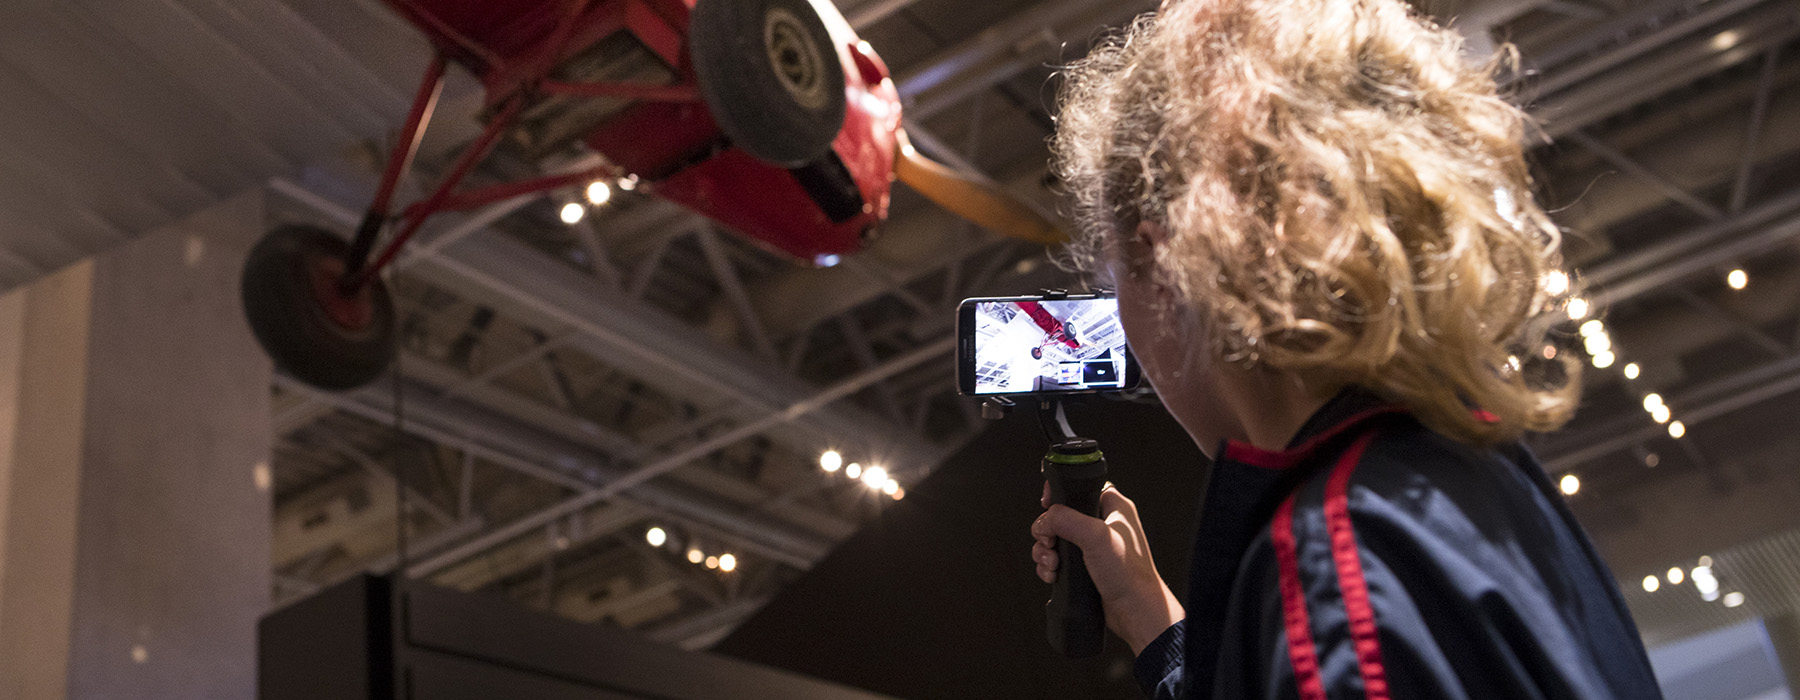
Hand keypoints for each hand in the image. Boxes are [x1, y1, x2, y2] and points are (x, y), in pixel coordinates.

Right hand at [1031, 483, 1184, 654]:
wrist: (1134, 611)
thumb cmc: (1128, 574)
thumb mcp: (1096, 537)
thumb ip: (1066, 519)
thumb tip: (1045, 520)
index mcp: (1113, 506)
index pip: (1080, 486)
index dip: (1059, 494)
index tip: (1047, 504)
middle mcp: (1102, 523)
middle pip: (1060, 514)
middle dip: (1047, 531)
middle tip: (1049, 542)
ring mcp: (1093, 546)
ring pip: (1055, 538)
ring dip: (1045, 551)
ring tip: (1052, 564)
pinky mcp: (1085, 565)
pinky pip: (1057, 558)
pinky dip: (1049, 566)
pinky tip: (1053, 575)